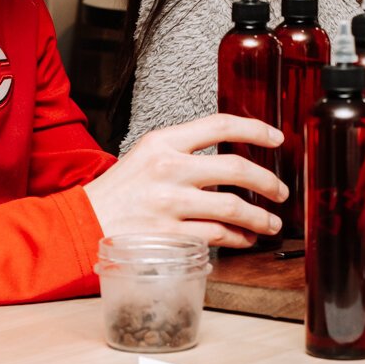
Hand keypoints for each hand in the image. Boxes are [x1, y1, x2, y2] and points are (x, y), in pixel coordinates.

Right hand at [82, 114, 285, 248]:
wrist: (83, 222)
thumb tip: (232, 162)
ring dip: (260, 218)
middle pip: (236, 168)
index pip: (220, 124)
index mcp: (164, 141)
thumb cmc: (121, 190)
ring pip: (232, 208)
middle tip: (281, 191)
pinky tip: (245, 239)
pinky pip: (216, 236)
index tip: (277, 138)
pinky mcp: (168, 235)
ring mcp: (168, 203)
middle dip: (268, 182)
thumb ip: (186, 151)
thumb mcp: (148, 154)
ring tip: (271, 223)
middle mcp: (168, 168)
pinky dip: (238, 239)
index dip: (256, 130)